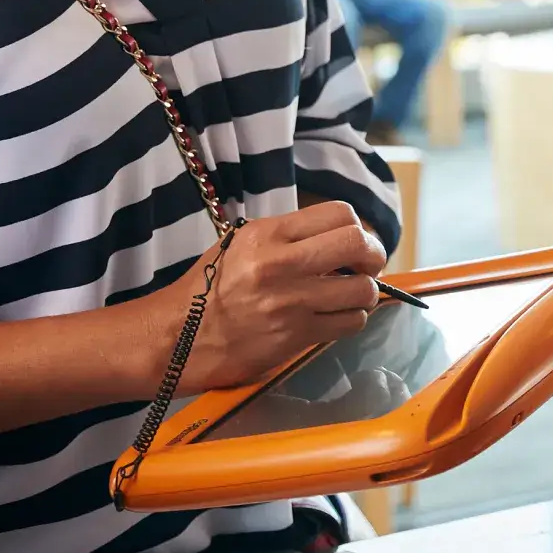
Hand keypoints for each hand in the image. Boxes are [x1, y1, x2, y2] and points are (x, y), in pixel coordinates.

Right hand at [163, 202, 385, 390]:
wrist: (179, 337)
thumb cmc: (209, 288)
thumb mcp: (240, 244)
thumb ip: (286, 236)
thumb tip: (334, 236)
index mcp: (268, 234)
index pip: (339, 214)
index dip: (357, 227)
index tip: (355, 242)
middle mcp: (282, 263)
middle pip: (357, 244)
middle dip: (372, 254)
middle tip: (366, 265)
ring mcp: (292, 302)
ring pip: (361, 289)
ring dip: (364, 292)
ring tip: (350, 295)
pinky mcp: (297, 336)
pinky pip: (349, 322)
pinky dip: (351, 318)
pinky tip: (336, 316)